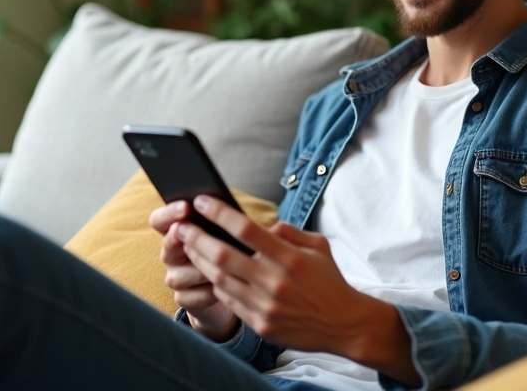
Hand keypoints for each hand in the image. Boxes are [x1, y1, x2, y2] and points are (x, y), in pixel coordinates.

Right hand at [149, 201, 235, 340]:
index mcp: (178, 231)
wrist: (230, 289)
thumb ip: (230, 226)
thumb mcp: (229, 236)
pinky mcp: (183, 298)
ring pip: (180, 275)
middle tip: (189, 232)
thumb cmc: (228, 252)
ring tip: (221, 267)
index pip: (160, 219)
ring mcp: (175, 277)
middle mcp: (172, 253)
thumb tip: (258, 220)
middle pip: (167, 245)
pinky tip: (224, 289)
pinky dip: (208, 293)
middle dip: (179, 238)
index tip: (186, 206)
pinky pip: (190, 296)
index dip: (169, 213)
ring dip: (200, 270)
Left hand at [177, 195, 380, 354]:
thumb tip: (262, 225)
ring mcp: (266, 305)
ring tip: (188, 247)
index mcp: (290, 258)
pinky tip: (209, 273)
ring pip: (220, 280)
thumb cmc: (330, 280)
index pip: (246, 229)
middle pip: (224, 256)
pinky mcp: (261, 325)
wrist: (345, 325)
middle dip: (197, 238)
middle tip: (181, 227)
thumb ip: (289, 231)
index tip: (202, 202)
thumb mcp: (318, 246)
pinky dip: (217, 285)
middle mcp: (275, 281)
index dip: (219, 213)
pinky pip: (230, 302)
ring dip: (200, 262)